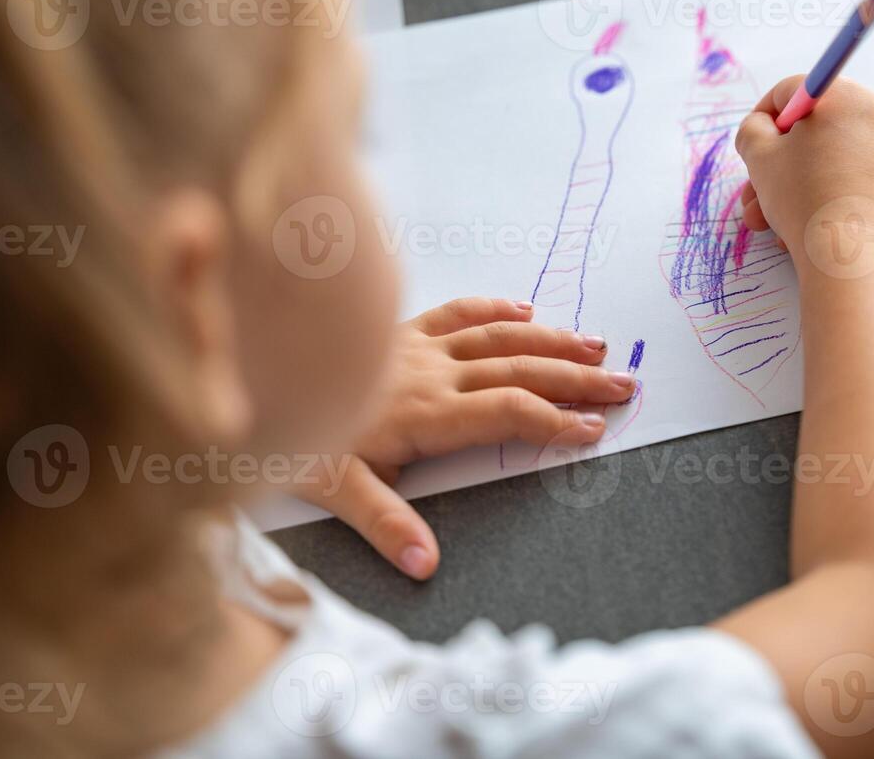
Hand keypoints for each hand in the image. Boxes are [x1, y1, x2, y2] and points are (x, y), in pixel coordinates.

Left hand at [293, 298, 634, 579]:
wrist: (249, 369)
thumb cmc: (289, 434)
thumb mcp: (331, 489)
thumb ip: (383, 524)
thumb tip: (427, 565)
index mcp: (425, 413)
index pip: (508, 413)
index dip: (556, 420)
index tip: (595, 430)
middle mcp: (431, 373)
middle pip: (520, 370)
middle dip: (576, 378)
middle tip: (624, 384)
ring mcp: (418, 346)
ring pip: (499, 336)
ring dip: (552, 340)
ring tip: (596, 346)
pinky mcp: (401, 330)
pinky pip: (457, 311)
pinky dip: (495, 309)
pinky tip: (525, 310)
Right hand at [736, 76, 873, 269]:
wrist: (854, 258)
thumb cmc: (804, 197)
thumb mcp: (761, 156)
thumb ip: (752, 131)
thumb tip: (762, 129)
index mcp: (845, 95)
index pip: (791, 91)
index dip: (761, 118)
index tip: (749, 146)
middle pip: (810, 129)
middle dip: (774, 164)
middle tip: (752, 192)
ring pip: (824, 159)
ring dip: (788, 187)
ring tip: (764, 221)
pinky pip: (845, 179)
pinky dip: (819, 196)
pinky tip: (795, 230)